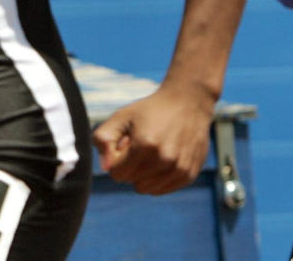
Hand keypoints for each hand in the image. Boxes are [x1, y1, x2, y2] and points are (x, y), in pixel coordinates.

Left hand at [92, 83, 215, 194]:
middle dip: (131, 165)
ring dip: (144, 173)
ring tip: (153, 151)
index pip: (117, 174)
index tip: (126, 144)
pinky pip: (162, 189)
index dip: (117, 159)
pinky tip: (164, 158)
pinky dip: (158, 178)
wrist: (188, 103)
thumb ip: (103, 139)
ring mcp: (179, 169)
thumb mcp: (121, 117)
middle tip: (141, 146)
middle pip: (131, 181)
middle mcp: (164, 159)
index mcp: (145, 145)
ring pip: (147, 189)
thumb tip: (105, 167)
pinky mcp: (189, 174)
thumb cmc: (149, 110)